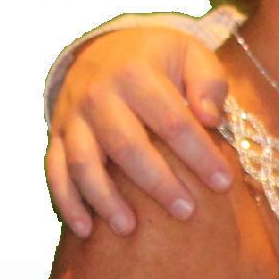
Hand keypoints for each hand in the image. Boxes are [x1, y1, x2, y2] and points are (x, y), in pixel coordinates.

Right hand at [47, 25, 238, 235]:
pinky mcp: (58, 137)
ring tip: (129, 229)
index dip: (199, 154)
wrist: (102, 48)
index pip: (171, 120)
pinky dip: (67, 203)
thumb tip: (211, 119)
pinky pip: (55, 172)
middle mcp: (98, 95)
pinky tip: (87, 230)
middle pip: (126, 146)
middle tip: (186, 212)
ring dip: (105, 200)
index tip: (223, 183)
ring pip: (84, 164)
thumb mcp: (190, 54)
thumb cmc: (158, 60)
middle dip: (157, 183)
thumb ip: (208, 82)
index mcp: (136, 73)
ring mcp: (73, 118)